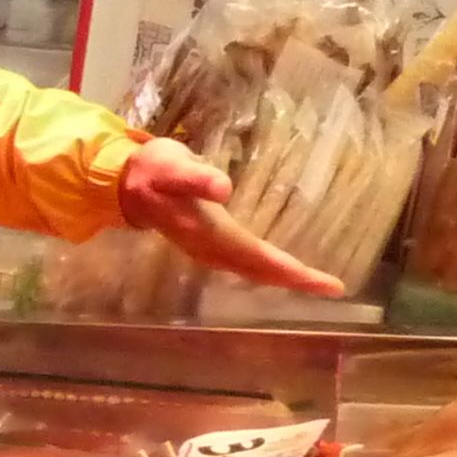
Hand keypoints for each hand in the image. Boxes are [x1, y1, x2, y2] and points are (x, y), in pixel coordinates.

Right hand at [113, 138, 342, 296]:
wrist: (122, 185)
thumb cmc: (153, 170)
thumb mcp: (172, 167)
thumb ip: (196, 177)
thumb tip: (224, 187)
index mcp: (209, 233)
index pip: (259, 258)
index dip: (293, 272)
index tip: (328, 283)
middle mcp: (210, 249)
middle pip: (260, 271)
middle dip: (296, 280)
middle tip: (333, 288)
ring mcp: (206, 250)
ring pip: (252, 271)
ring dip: (283, 278)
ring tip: (315, 283)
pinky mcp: (207, 245)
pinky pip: (244, 264)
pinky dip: (267, 270)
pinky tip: (280, 269)